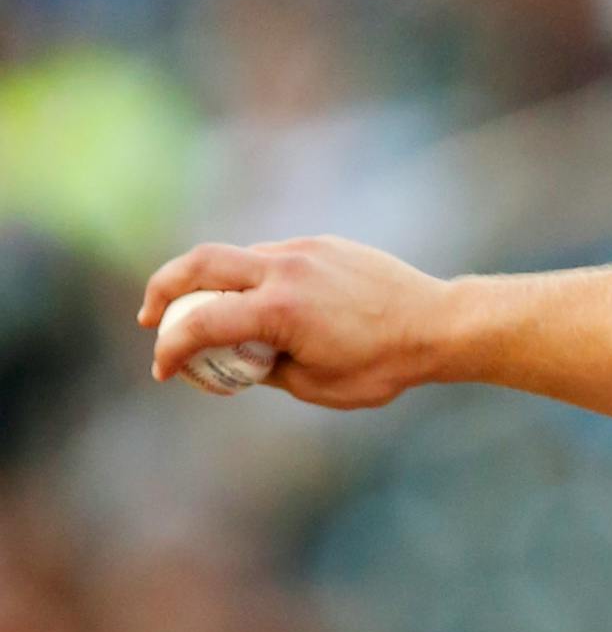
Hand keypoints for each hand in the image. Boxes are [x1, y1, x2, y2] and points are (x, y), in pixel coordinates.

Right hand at [140, 237, 451, 408]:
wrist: (439, 324)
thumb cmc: (385, 365)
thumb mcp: (317, 386)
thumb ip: (267, 370)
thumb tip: (239, 361)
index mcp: (279, 310)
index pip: (199, 323)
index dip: (170, 349)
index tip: (163, 370)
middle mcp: (285, 270)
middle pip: (198, 264)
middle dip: (163, 289)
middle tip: (152, 318)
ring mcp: (304, 251)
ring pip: (235, 256)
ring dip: (208, 281)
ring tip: (204, 312)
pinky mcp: (323, 244)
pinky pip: (270, 256)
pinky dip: (250, 276)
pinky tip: (257, 301)